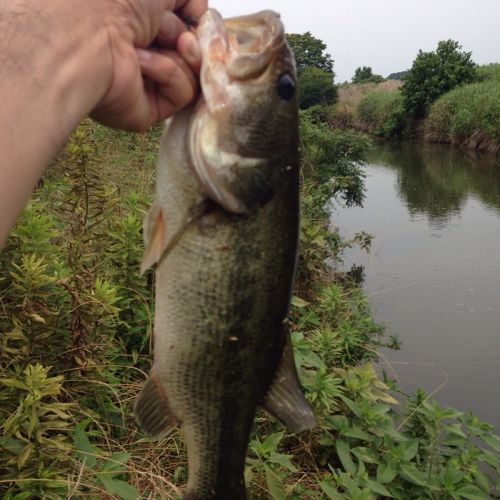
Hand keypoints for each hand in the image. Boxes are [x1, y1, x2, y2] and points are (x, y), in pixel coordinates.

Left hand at [91, 0, 207, 131]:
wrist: (89, 30)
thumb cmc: (115, 0)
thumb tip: (201, 15)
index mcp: (143, 26)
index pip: (188, 33)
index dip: (199, 30)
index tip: (200, 22)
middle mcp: (145, 57)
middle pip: (194, 56)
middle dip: (189, 41)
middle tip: (171, 34)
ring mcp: (147, 86)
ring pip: (193, 75)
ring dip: (178, 55)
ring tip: (147, 44)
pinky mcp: (151, 110)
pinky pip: (182, 94)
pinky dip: (167, 73)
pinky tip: (140, 63)